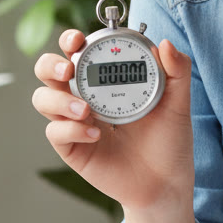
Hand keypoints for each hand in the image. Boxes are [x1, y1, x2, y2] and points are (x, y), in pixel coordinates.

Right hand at [32, 30, 194, 214]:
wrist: (167, 182)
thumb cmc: (170, 140)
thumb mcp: (178, 103)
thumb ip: (177, 71)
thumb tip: (164, 43)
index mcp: (107, 80)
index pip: (79, 52)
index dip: (70, 40)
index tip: (78, 39)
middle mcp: (86, 97)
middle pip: (48, 71)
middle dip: (50, 64)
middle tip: (68, 69)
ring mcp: (76, 123)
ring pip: (43, 99)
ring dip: (58, 99)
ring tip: (84, 109)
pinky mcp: (73, 148)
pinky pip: (56, 132)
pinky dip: (72, 129)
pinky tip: (96, 134)